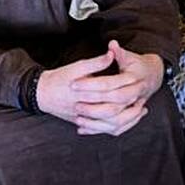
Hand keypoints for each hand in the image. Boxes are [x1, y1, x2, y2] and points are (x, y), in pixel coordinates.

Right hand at [41, 41, 163, 135]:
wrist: (41, 94)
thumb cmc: (59, 78)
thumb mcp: (76, 66)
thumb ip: (95, 62)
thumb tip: (111, 53)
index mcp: (82, 93)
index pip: (108, 92)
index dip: (124, 88)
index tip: (137, 83)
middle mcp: (84, 109)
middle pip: (112, 113)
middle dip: (129, 108)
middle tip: (142, 99)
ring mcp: (83, 119)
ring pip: (109, 126)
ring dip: (126, 120)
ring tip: (139, 111)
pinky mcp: (83, 123)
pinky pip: (103, 130)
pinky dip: (117, 127)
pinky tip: (126, 119)